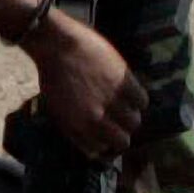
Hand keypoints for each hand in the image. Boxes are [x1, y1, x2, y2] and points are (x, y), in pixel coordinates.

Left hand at [26, 12, 147, 159]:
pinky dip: (138, 99)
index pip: (99, 149)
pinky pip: (142, 101)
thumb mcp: (55, 107)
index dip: (103, 142)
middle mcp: (97, 117)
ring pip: (134, 122)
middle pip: (122, 141)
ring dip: (130, 116)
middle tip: (119, 123)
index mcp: (77, 125)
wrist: (56, 43)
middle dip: (121, 135)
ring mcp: (112, 100)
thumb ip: (73, 129)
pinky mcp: (124, 82)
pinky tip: (130, 93)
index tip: (104, 135)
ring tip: (124, 106)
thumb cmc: (52, 74)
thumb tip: (91, 149)